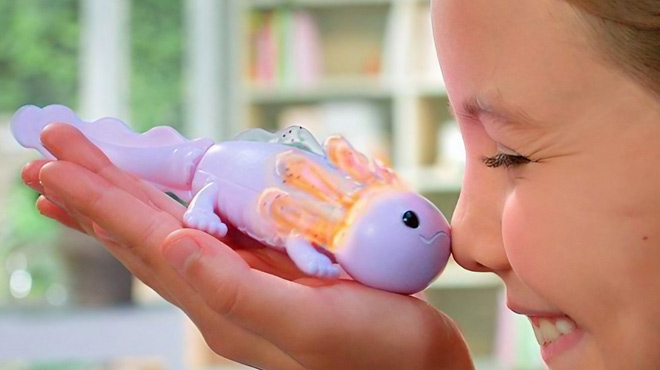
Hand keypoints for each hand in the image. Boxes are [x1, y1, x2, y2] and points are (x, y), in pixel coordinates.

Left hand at [23, 123, 473, 369]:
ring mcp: (246, 280)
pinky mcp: (272, 270)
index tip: (53, 164)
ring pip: (169, 230)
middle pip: (142, 232)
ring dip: (126, 199)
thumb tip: (171, 244)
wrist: (417, 368)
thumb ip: (236, 290)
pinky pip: (210, 230)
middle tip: (51, 153)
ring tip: (87, 176)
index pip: (144, 240)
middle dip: (97, 191)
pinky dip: (179, 206)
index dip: (98, 199)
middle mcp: (222, 292)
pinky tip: (168, 197)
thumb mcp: (306, 324)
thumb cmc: (376, 352)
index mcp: (222, 303)